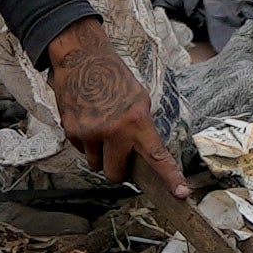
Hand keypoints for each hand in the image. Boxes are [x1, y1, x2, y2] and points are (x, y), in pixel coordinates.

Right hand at [46, 24, 186, 202]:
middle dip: (116, 169)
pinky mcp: (71, 130)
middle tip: (117, 154)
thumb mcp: (139, 100)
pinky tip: (86, 120)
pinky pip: (80, 150)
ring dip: (98, 155)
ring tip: (99, 129)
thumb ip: (141, 129)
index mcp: (136, 121)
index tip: (180, 194)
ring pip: (95, 164)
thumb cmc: (113, 77)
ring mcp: (90, 132)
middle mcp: (114, 131)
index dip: (170, 177)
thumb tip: (142, 155)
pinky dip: (84, 142)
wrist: (81, 58)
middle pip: (115, 174)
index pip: (157, 156)